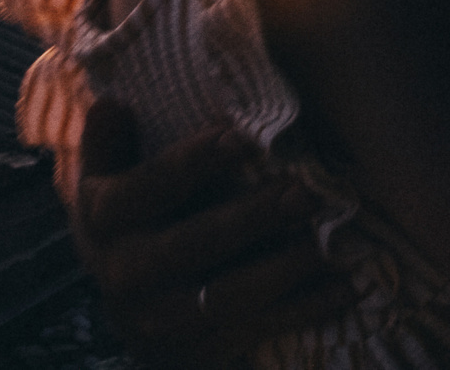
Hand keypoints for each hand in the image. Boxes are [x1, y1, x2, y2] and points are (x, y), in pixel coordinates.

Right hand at [72, 98, 353, 366]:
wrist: (129, 305)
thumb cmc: (136, 215)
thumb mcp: (111, 176)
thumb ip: (111, 140)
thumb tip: (114, 104)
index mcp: (106, 219)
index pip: (148, 187)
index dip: (193, 162)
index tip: (242, 136)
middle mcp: (127, 274)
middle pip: (193, 244)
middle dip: (252, 219)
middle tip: (306, 193)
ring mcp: (163, 319)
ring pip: (227, 298)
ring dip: (283, 271)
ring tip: (331, 245)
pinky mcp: (196, 352)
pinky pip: (253, 332)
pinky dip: (301, 311)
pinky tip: (343, 287)